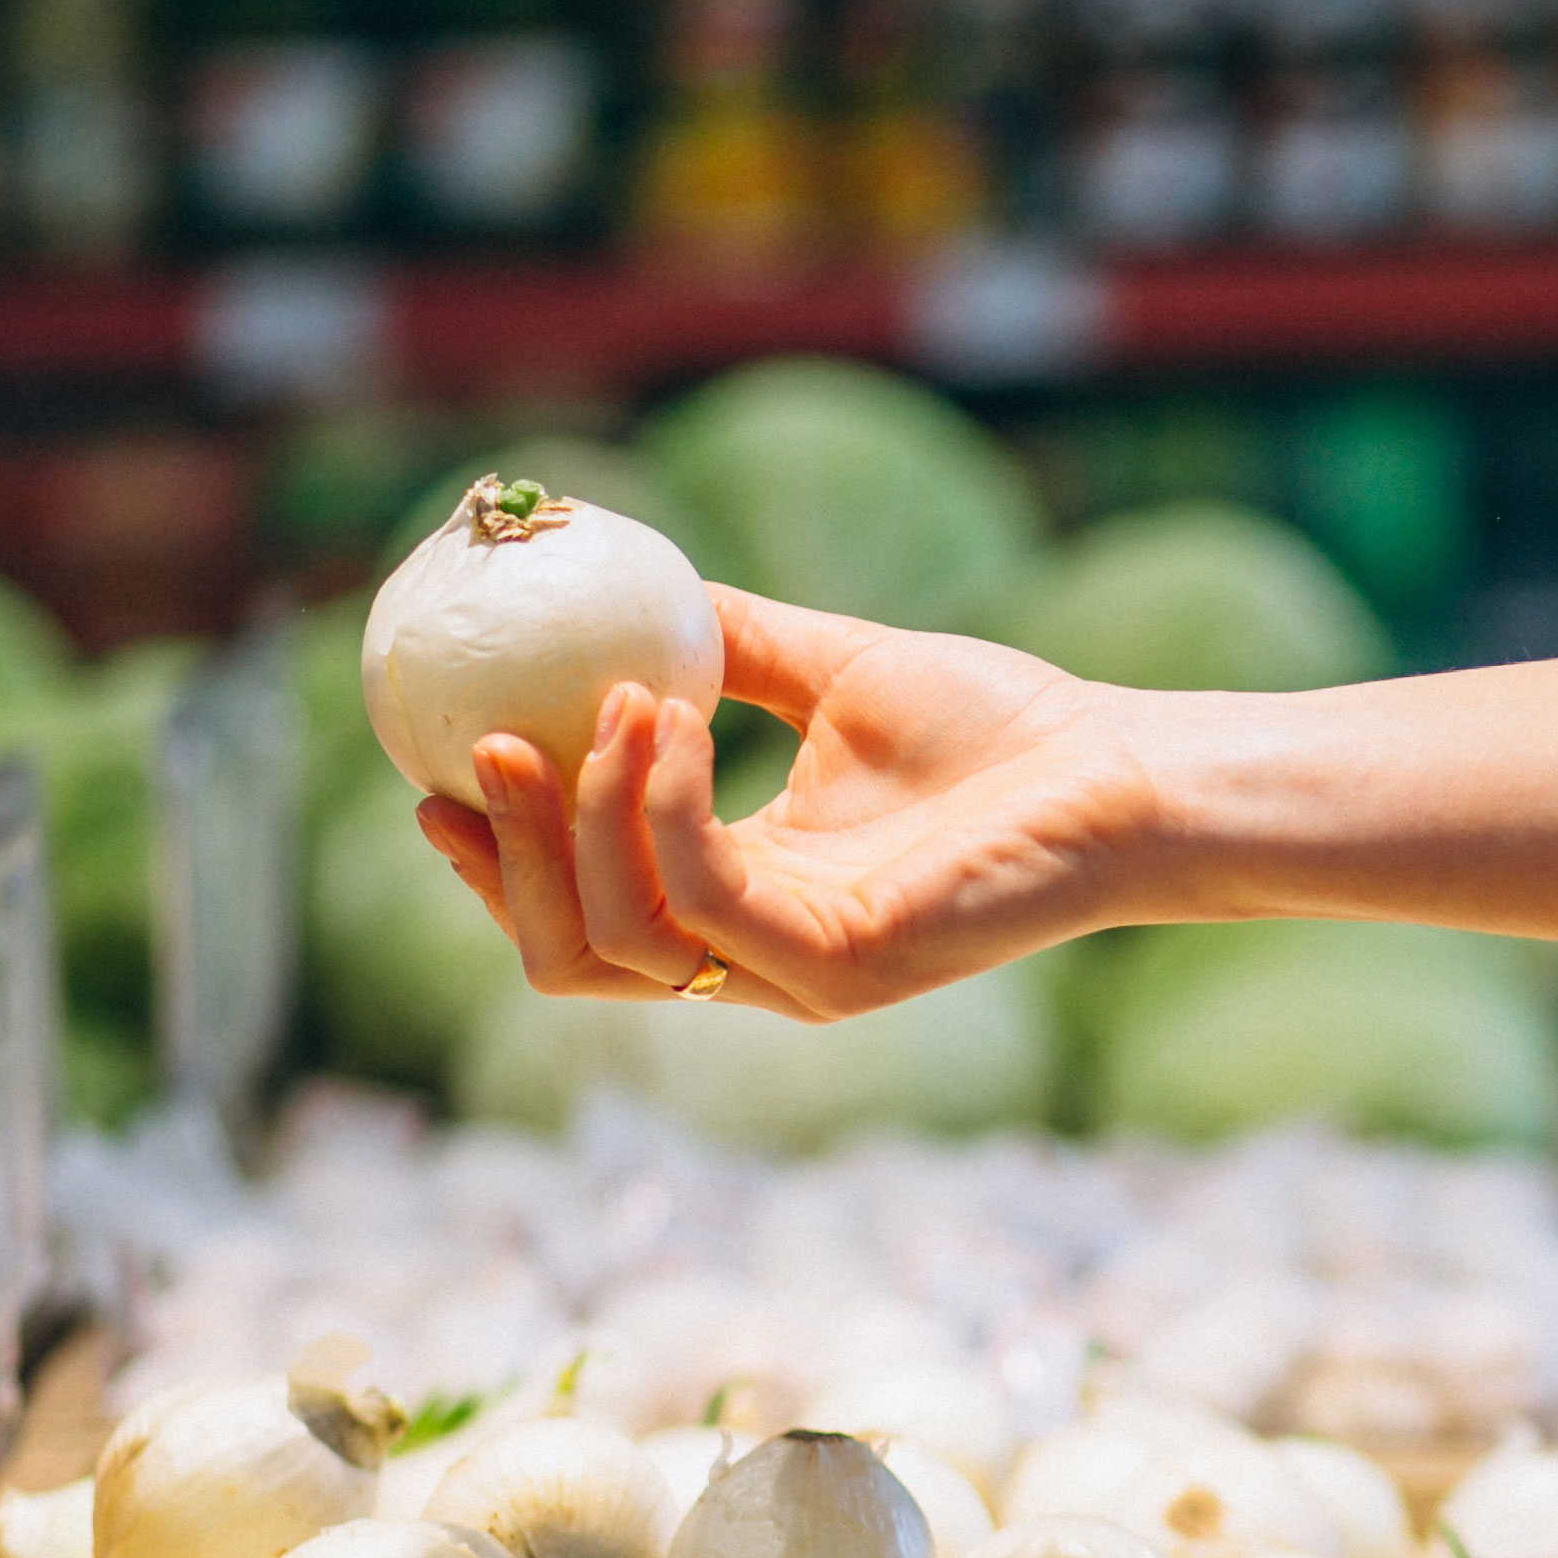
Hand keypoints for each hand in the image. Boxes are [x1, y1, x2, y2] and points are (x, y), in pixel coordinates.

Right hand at [419, 588, 1166, 1018]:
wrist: (1121, 769)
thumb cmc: (1005, 728)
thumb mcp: (831, 671)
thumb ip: (730, 645)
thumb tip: (632, 581)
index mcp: (747, 904)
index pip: (583, 916)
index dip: (495, 860)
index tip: (436, 766)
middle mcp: (757, 961)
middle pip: (569, 955)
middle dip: (501, 859)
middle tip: (474, 745)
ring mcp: (795, 976)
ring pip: (614, 939)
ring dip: (578, 815)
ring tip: (599, 705)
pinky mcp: (839, 966)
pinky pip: (699, 893)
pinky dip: (659, 802)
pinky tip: (663, 714)